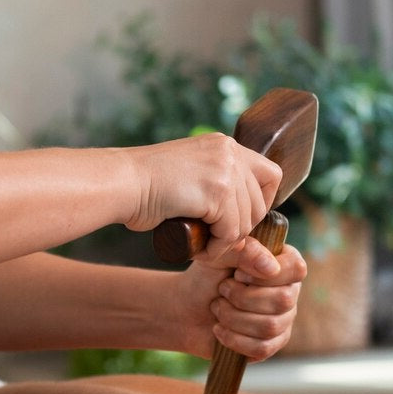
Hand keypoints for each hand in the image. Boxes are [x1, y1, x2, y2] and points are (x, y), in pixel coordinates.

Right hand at [124, 134, 281, 256]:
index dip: (262, 201)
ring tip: (204, 245)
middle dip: (243, 227)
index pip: (270, 173)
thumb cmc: (144, 186)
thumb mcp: (189, 173)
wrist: (122, 183)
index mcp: (224, 144)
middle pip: (261, 202)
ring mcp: (226, 170)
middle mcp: (230, 152)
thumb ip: (214, 182)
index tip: (242, 219)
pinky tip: (200, 249)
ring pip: (247, 221)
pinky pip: (231, 232)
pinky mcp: (218, 191)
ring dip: (227, 241)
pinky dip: (217, 247)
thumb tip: (240, 215)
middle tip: (218, 239)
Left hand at [173, 239, 305, 359]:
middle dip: (242, 297)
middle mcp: (289, 292)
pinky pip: (262, 348)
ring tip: (217, 308)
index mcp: (282, 265)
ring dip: (233, 317)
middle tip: (222, 290)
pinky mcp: (271, 344)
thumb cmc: (206, 277)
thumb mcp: (221, 255)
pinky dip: (233, 339)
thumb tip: (271, 267)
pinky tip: (219, 329)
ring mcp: (283, 320)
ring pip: (270, 326)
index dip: (265, 276)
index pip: (296, 269)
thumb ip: (246, 250)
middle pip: (283, 301)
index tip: (237, 274)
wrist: (186, 309)